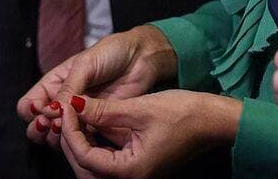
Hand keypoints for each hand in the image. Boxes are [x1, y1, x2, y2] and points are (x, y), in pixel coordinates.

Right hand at [19, 25, 177, 146]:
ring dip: (57, 137)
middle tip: (54, 122)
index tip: (45, 109)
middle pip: (37, 125)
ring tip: (68, 126)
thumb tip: (52, 109)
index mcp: (55, 83)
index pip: (29, 104)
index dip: (32, 111)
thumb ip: (69, 87)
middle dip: (40, 128)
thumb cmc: (112, 53)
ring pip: (55, 137)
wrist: (141, 58)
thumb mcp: (85, 64)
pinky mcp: (96, 125)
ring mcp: (79, 115)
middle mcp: (63, 101)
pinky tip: (83, 135)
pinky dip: (77, 141)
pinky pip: (80, 140)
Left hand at [56, 91, 240, 178]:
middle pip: (85, 168)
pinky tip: (90, 122)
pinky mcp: (136, 166)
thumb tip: (73, 104)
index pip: (85, 158)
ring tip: (76, 115)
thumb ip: (103, 110)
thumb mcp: (137, 108)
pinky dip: (94, 144)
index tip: (66, 108)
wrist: (211, 120)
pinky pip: (106, 161)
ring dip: (81, 143)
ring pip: (94, 166)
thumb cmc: (182, 114)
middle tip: (67, 112)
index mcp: (131, 171)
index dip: (71, 132)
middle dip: (72, 140)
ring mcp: (134, 174)